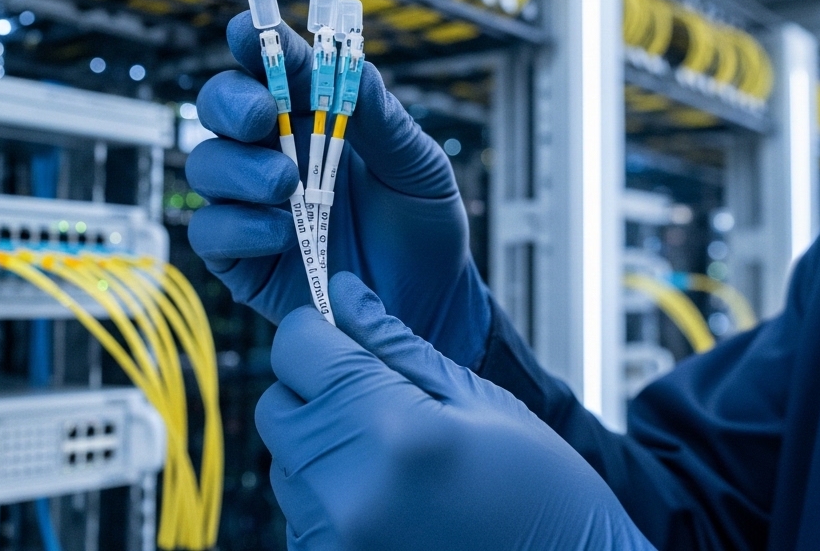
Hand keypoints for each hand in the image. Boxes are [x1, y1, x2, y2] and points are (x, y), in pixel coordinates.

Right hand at [186, 11, 489, 366]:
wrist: (432, 306)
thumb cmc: (424, 229)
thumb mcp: (419, 166)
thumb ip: (383, 120)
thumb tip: (353, 68)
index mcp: (312, 116)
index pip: (272, 67)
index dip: (254, 43)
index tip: (248, 29)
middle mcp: (272, 152)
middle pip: (218, 107)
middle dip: (232, 102)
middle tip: (262, 116)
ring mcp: (251, 206)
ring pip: (205, 166)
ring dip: (238, 169)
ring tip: (285, 186)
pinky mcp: (241, 259)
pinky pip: (210, 233)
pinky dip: (239, 228)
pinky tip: (282, 235)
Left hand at [257, 273, 654, 550]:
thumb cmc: (543, 492)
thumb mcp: (479, 399)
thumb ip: (395, 344)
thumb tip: (342, 294)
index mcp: (393, 430)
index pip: (296, 349)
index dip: (318, 332)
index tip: (340, 335)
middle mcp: (349, 489)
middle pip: (275, 405)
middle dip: (314, 389)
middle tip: (373, 397)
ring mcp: (335, 537)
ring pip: (282, 460)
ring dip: (319, 445)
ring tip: (391, 457)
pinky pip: (298, 510)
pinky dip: (327, 494)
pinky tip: (386, 496)